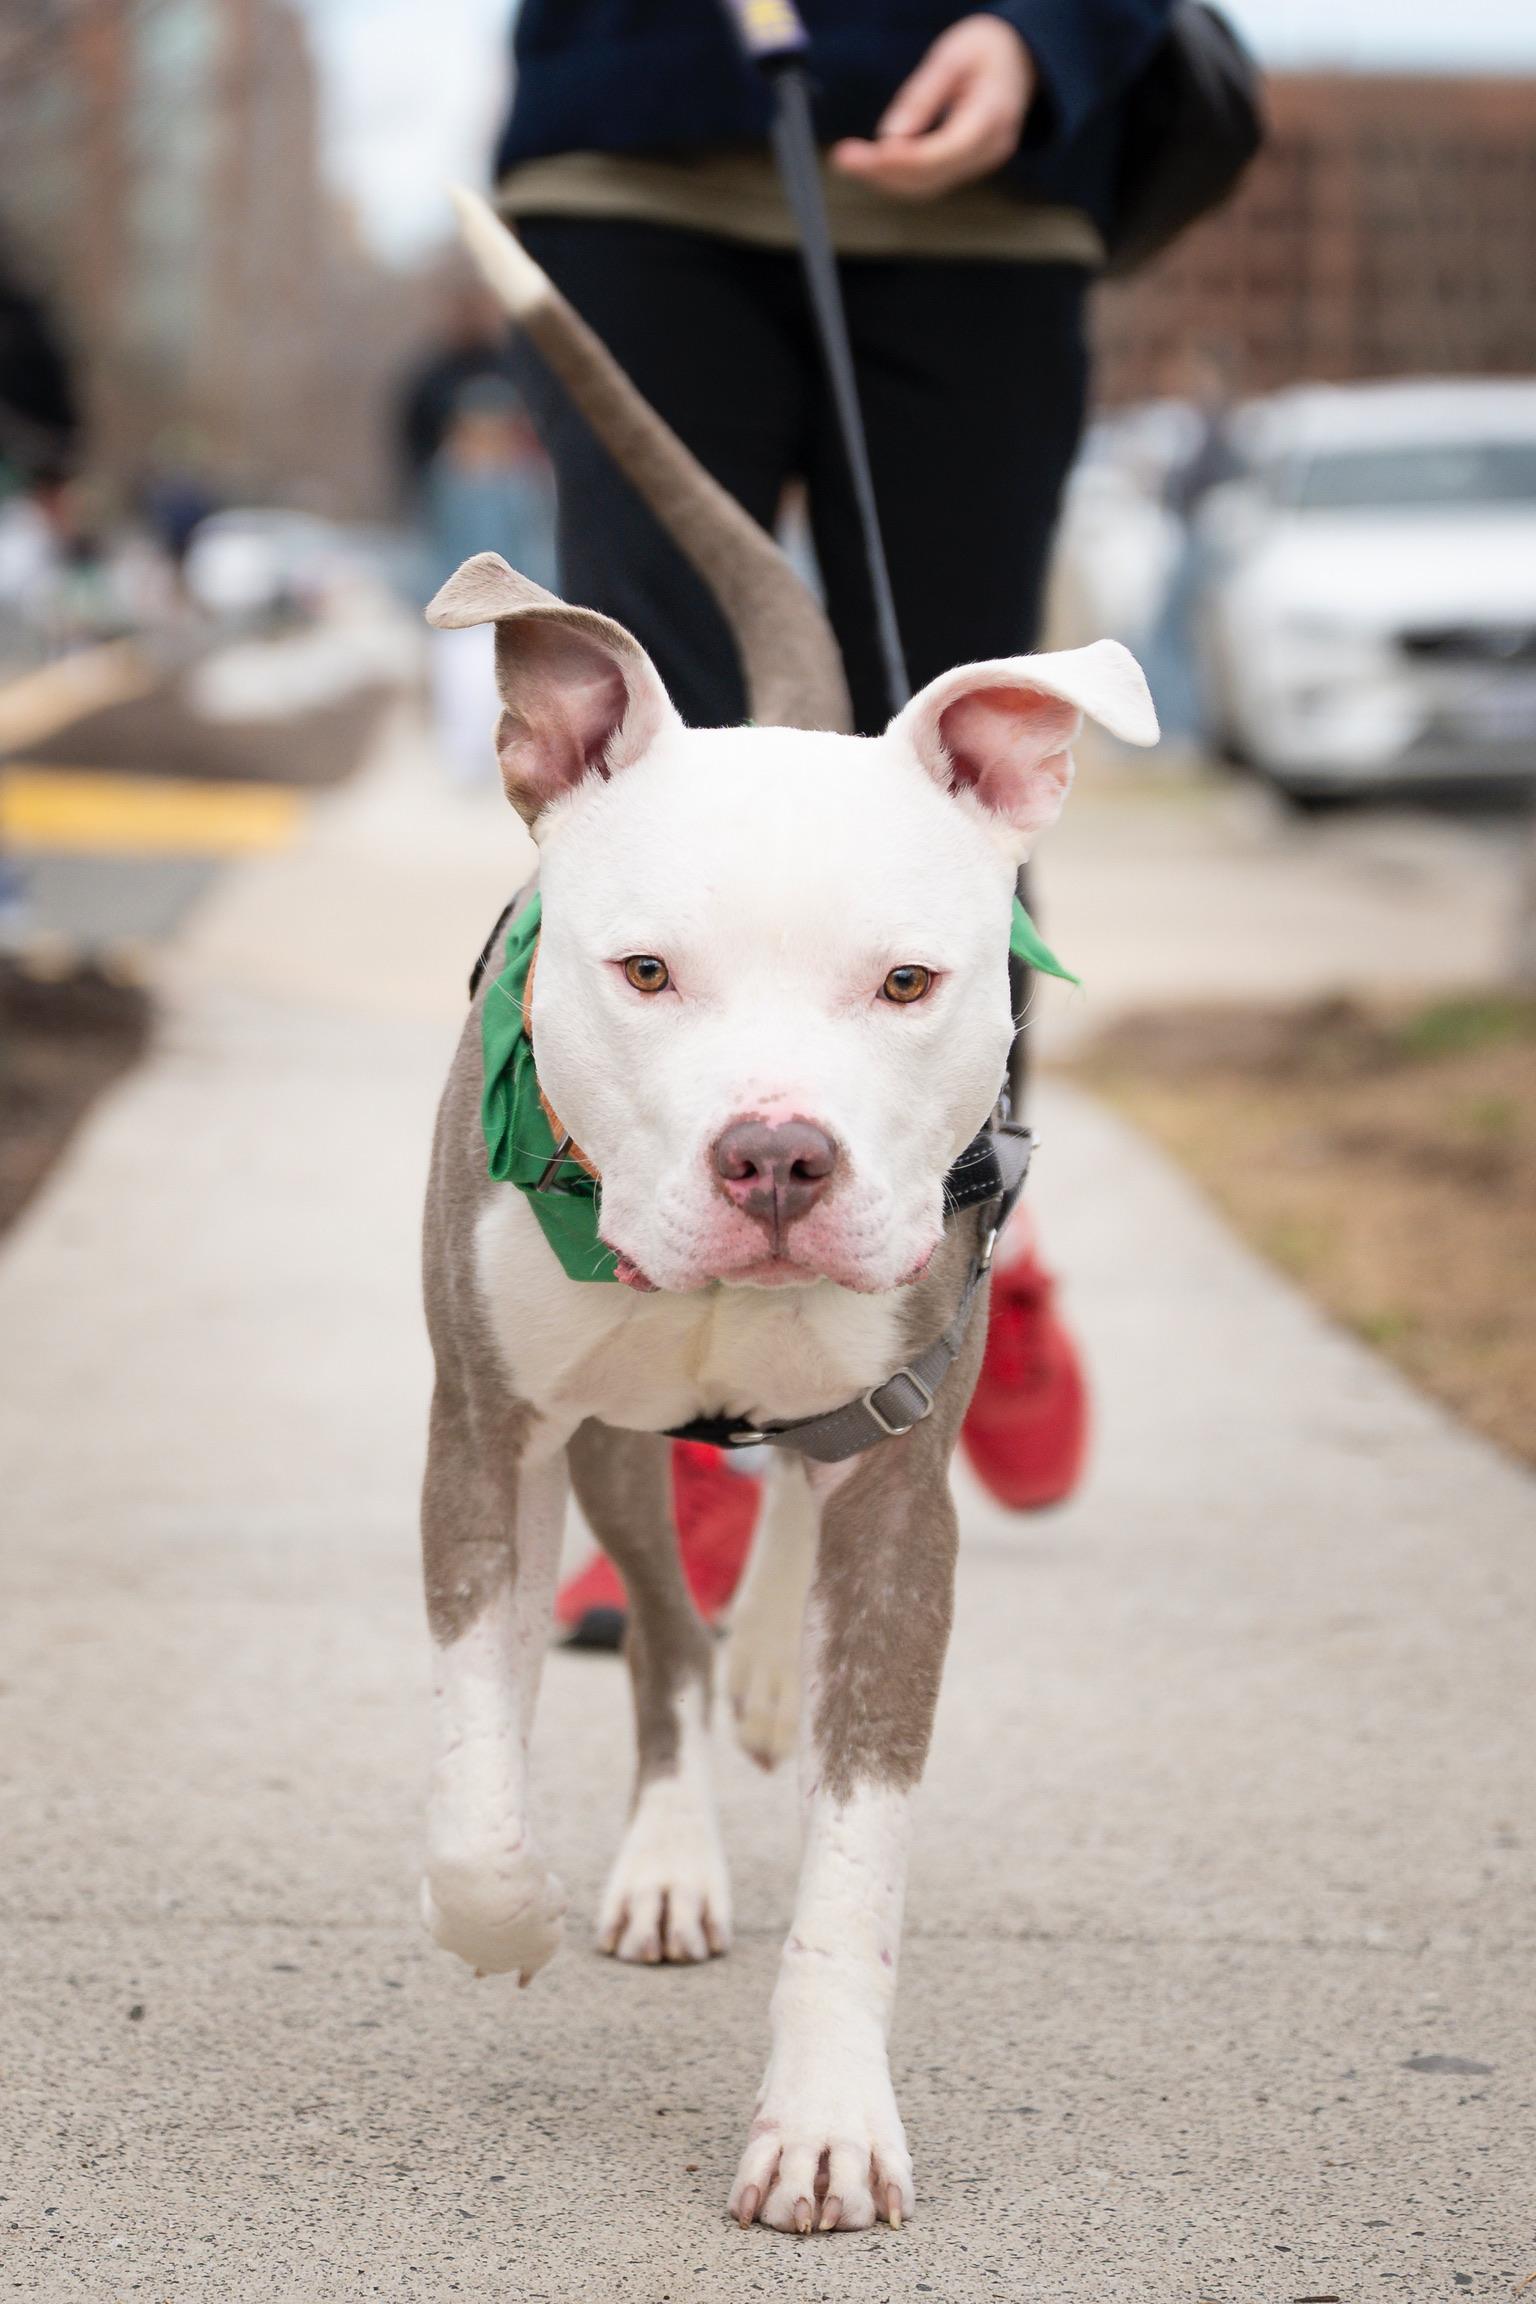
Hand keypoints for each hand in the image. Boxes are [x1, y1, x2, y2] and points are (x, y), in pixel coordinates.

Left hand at [831, 15, 1034, 201]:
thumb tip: (889, 136)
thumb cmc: (986, 49)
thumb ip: (921, 96)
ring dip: (886, 178)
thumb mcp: (952, 56)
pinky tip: (872, 162)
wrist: (1020, 58)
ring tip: (849, 160)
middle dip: (884, 172)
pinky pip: (931, 180)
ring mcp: (981, 161)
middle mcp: (990, 148)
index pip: (942, 153)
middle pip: (931, 177)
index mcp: (991, 116)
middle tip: (843, 158)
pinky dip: (899, 174)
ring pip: (928, 185)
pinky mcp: (968, 165)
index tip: (867, 153)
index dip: (902, 160)